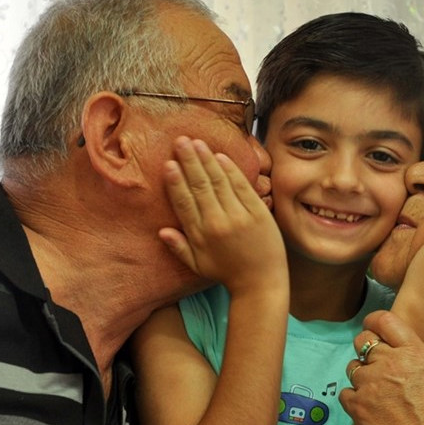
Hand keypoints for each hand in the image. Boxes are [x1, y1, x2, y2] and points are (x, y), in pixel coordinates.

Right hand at [159, 137, 286, 292]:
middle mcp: (219, 223)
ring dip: (207, 160)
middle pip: (200, 186)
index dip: (176, 182)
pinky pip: (242, 185)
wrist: (261, 283)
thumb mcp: (198, 265)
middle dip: (189, 161)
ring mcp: (240, 216)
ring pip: (219, 181)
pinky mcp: (258, 212)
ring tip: (196, 142)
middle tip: (180, 141)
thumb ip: (179, 247)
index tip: (168, 164)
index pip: (184, 202)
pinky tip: (220, 156)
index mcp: (201, 235)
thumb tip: (161, 231)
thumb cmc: (228, 273)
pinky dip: (231, 169)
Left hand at [339, 311, 423, 424]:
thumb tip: (409, 364)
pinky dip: (353, 399)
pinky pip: (345, 393)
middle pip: (362, 341)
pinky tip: (367, 410)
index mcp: (413, 351)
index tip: (373, 329)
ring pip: (353, 368)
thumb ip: (418, 364)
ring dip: (361, 376)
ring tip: (375, 394)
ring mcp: (369, 383)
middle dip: (365, 349)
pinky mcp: (356, 406)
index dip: (374, 323)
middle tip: (374, 365)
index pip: (384, 320)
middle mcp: (387, 361)